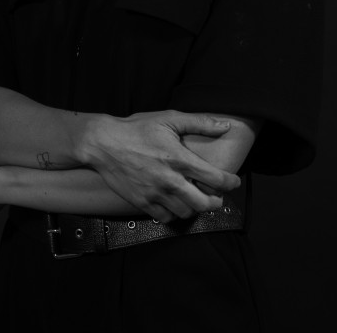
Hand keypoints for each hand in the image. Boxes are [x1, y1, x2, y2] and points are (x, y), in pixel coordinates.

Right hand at [81, 111, 240, 222]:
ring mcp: (156, 194)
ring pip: (187, 212)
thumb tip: (225, 126)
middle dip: (216, 201)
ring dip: (195, 207)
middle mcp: (170, 180)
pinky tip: (175, 202)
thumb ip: (199, 122)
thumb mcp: (169, 119)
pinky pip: (167, 218)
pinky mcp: (143, 203)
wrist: (104, 143)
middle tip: (216, 195)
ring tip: (195, 197)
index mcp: (179, 159)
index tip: (233, 181)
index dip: (231, 182)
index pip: (216, 179)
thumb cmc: (137, 129)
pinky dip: (175, 213)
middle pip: (205, 204)